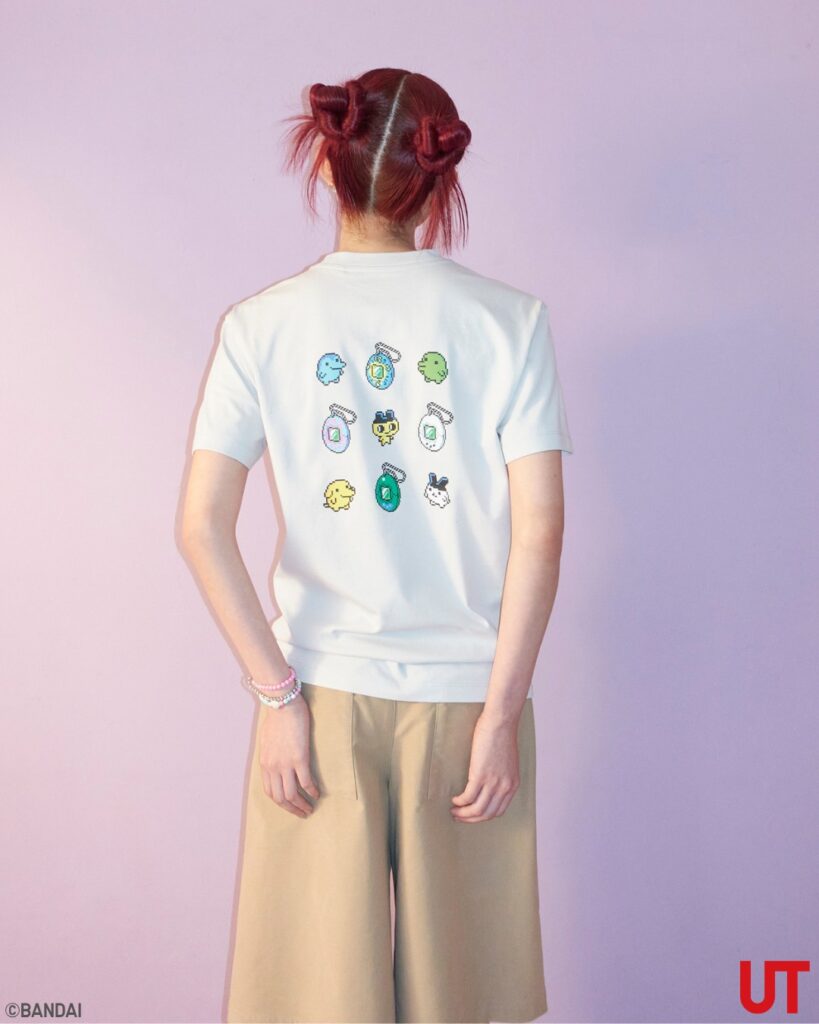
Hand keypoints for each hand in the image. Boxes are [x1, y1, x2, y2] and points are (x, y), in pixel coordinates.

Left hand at [258, 694, 319, 816]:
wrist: (283, 704)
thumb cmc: (277, 717)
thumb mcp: (267, 740)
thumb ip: (271, 754)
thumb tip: (277, 761)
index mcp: (265, 763)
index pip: (270, 791)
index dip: (280, 803)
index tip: (290, 806)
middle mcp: (273, 767)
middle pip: (280, 798)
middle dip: (292, 809)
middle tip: (303, 813)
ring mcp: (285, 764)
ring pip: (292, 794)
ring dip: (302, 805)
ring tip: (311, 808)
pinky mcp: (299, 758)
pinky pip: (306, 781)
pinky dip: (312, 791)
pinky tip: (318, 793)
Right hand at [450, 711, 520, 821]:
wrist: (500, 723)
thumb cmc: (502, 737)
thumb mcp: (508, 763)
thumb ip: (501, 776)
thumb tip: (488, 785)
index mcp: (512, 785)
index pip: (498, 811)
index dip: (483, 816)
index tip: (472, 815)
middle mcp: (504, 787)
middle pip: (487, 814)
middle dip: (471, 819)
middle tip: (459, 816)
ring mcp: (493, 783)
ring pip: (477, 810)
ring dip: (463, 813)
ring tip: (454, 811)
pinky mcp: (480, 775)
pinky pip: (468, 797)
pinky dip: (460, 801)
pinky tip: (455, 799)